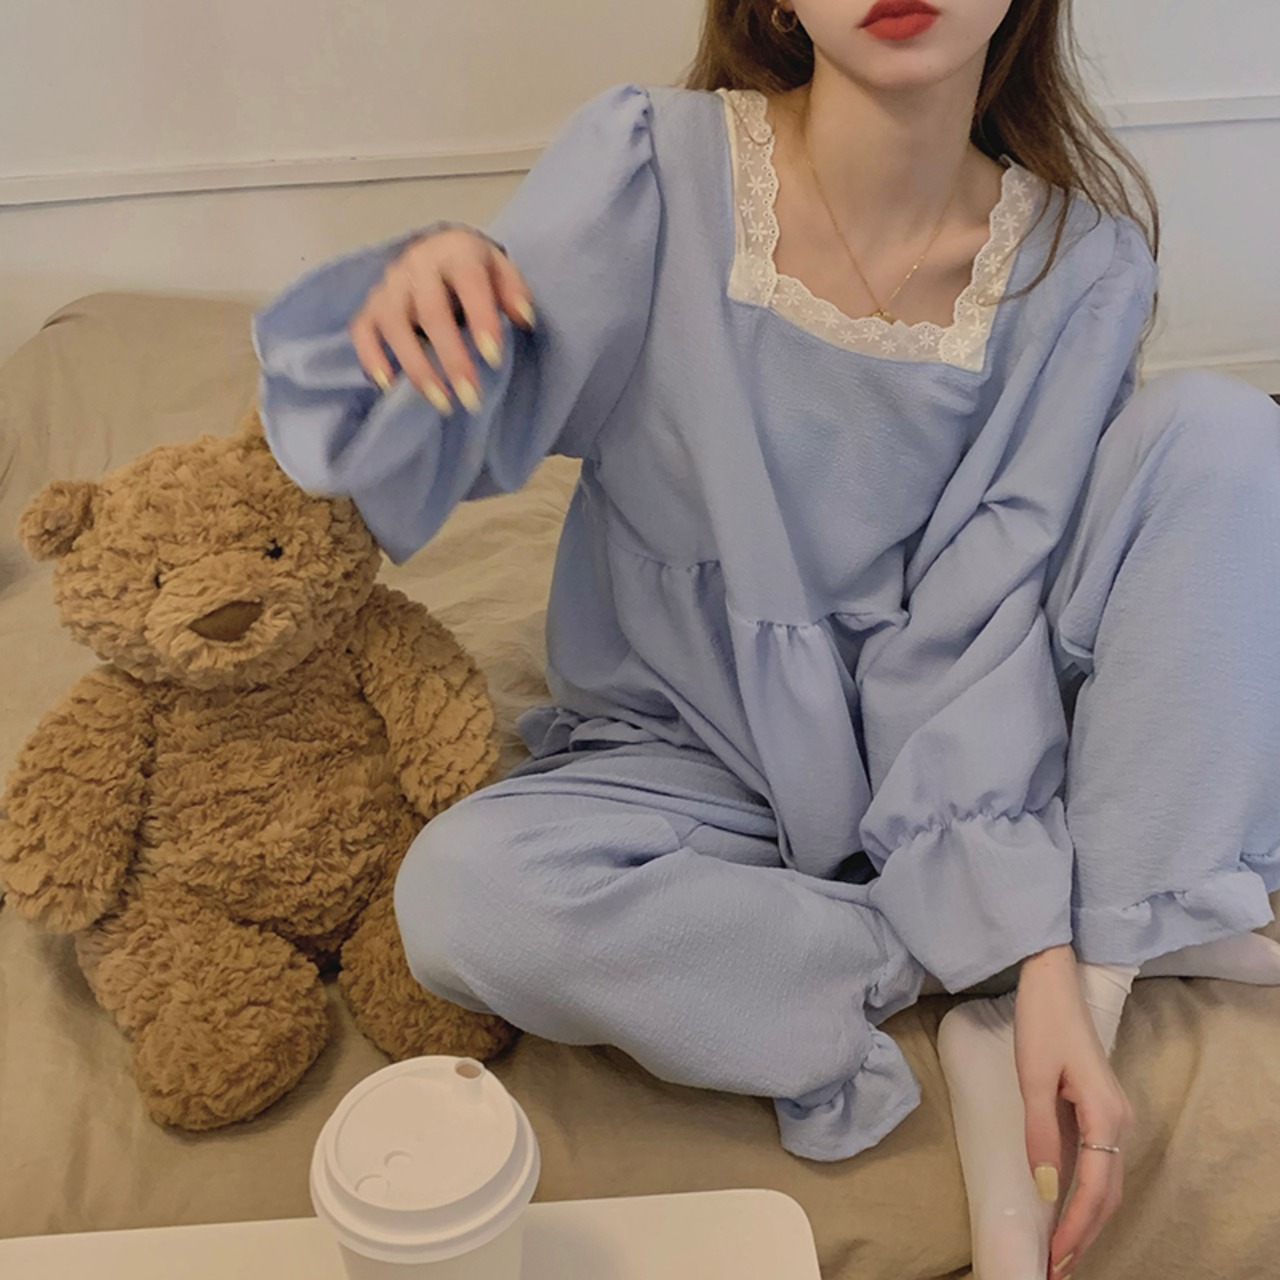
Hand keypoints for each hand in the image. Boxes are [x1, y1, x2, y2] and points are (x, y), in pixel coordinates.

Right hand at [349, 227, 534, 413]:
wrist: (437, 251)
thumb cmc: (474, 270)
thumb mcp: (501, 270)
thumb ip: (514, 291)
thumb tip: (524, 318)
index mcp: (455, 252)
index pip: (469, 283)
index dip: (481, 320)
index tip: (494, 359)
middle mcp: (417, 264)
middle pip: (431, 312)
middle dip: (451, 359)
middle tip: (472, 398)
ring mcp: (389, 285)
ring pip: (394, 325)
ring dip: (417, 368)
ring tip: (442, 402)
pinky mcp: (370, 306)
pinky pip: (362, 331)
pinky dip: (371, 358)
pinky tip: (389, 385)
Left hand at [1014, 945, 1135, 1276]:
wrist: (1052, 980)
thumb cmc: (1042, 1022)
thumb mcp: (1033, 1078)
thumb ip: (1040, 1134)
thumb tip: (1045, 1190)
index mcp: (1106, 1114)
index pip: (1095, 1189)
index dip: (1075, 1228)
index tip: (1053, 1259)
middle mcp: (1119, 1119)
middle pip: (1107, 1193)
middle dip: (1084, 1234)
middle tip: (1055, 1268)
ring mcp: (1113, 1114)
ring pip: (1106, 1181)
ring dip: (1086, 1218)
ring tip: (1060, 1250)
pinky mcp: (1100, 1107)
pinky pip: (1098, 1162)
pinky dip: (1085, 1193)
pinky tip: (1066, 1207)